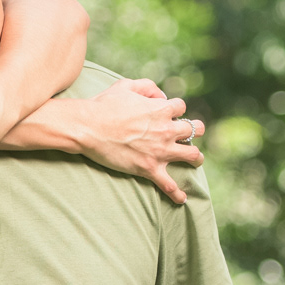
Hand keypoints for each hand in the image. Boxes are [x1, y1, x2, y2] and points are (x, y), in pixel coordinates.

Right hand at [75, 80, 204, 204]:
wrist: (88, 128)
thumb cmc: (103, 106)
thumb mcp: (125, 85)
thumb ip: (147, 87)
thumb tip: (161, 96)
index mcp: (161, 109)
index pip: (181, 107)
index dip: (175, 109)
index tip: (168, 114)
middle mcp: (166, 129)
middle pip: (195, 129)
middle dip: (194, 130)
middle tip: (187, 135)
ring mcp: (160, 151)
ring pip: (192, 155)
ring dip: (196, 157)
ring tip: (195, 160)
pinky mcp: (149, 168)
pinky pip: (169, 184)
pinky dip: (177, 193)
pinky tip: (182, 199)